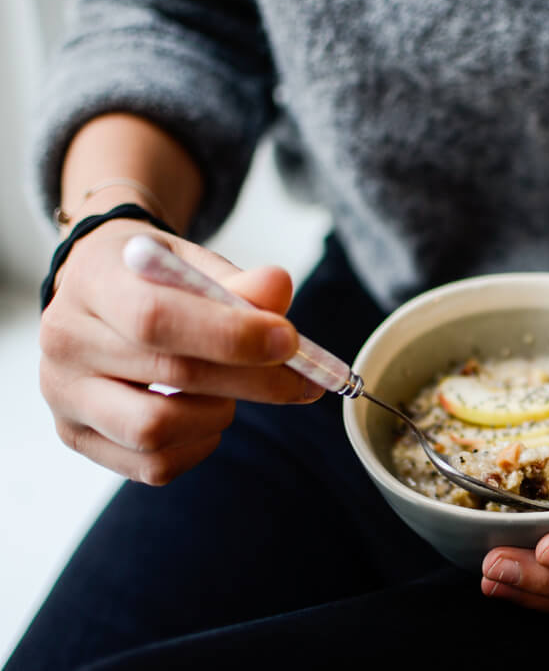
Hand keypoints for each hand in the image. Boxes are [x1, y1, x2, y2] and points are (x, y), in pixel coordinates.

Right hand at [38, 219, 324, 484]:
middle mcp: (65, 341)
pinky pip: (153, 466)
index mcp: (93, 282)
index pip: (156, 317)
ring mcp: (64, 396)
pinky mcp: (77, 436)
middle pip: (170, 374)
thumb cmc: (155, 277)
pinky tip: (207, 413)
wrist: (100, 293)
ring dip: (217, 414)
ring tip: (231, 389)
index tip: (289, 340)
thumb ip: (235, 281)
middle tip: (303, 379)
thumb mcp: (192, 262)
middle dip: (253, 380)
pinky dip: (199, 445)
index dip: (230, 334)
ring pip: (156, 431)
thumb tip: (277, 288)